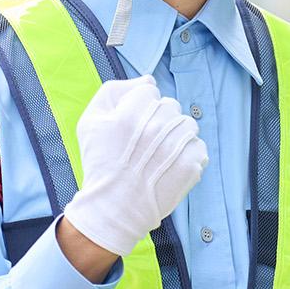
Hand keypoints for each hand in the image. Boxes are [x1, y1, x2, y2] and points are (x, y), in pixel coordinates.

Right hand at [61, 76, 206, 255]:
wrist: (114, 209)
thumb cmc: (100, 164)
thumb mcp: (90, 122)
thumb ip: (113, 91)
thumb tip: (148, 79)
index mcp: (130, 113)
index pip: (149, 90)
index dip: (139, 106)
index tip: (131, 126)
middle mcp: (156, 126)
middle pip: (170, 104)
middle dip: (158, 119)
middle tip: (144, 144)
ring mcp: (176, 146)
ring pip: (187, 124)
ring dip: (176, 135)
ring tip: (160, 154)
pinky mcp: (191, 164)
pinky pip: (198, 146)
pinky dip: (188, 155)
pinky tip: (170, 167)